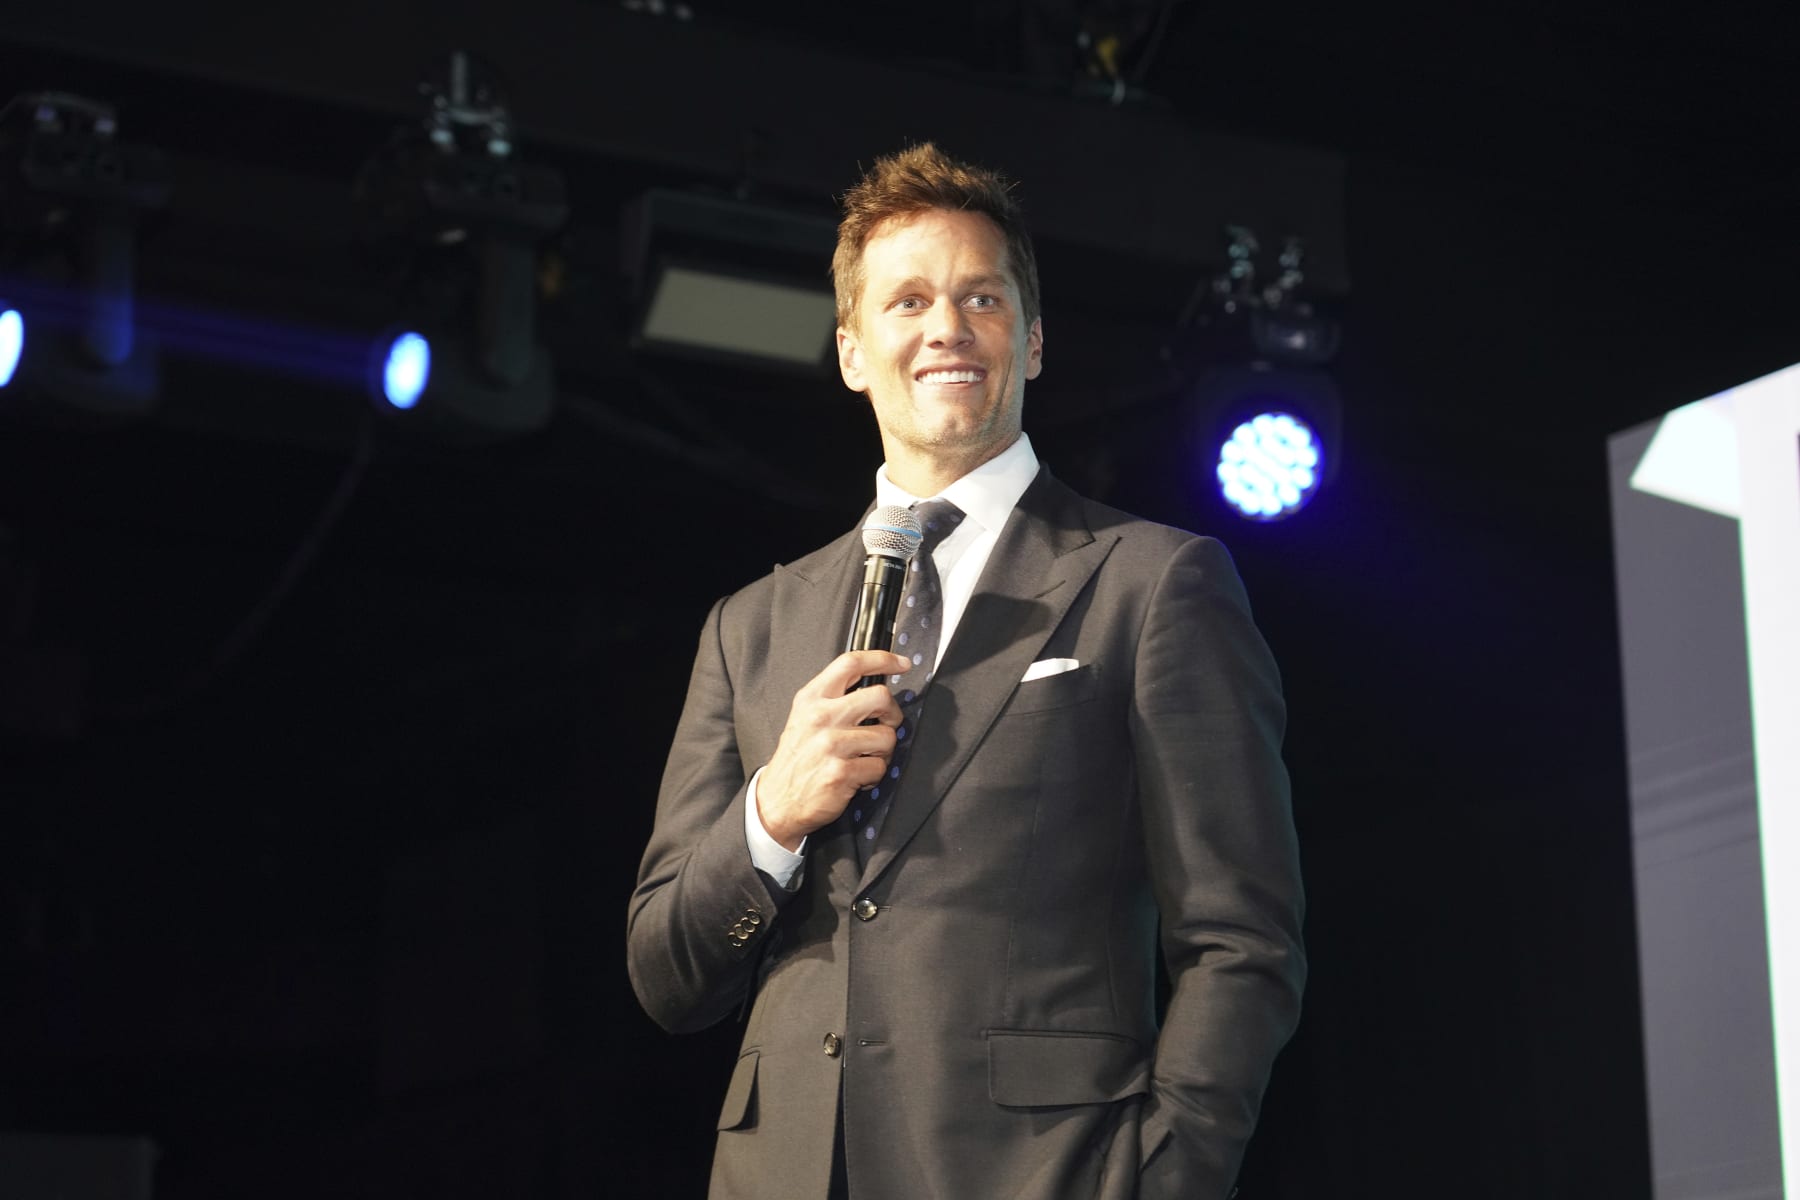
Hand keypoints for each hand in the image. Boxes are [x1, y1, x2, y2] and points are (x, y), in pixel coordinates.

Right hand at [757, 650, 909, 851]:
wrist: (776, 801)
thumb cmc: (796, 758)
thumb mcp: (804, 717)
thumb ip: (833, 698)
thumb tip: (874, 687)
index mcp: (811, 698)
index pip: (850, 664)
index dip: (882, 659)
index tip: (901, 663)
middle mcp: (820, 717)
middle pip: (880, 696)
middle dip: (892, 713)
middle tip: (885, 725)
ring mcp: (831, 745)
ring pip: (887, 736)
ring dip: (883, 752)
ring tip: (864, 758)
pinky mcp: (841, 772)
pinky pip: (879, 767)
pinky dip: (874, 776)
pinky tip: (858, 778)